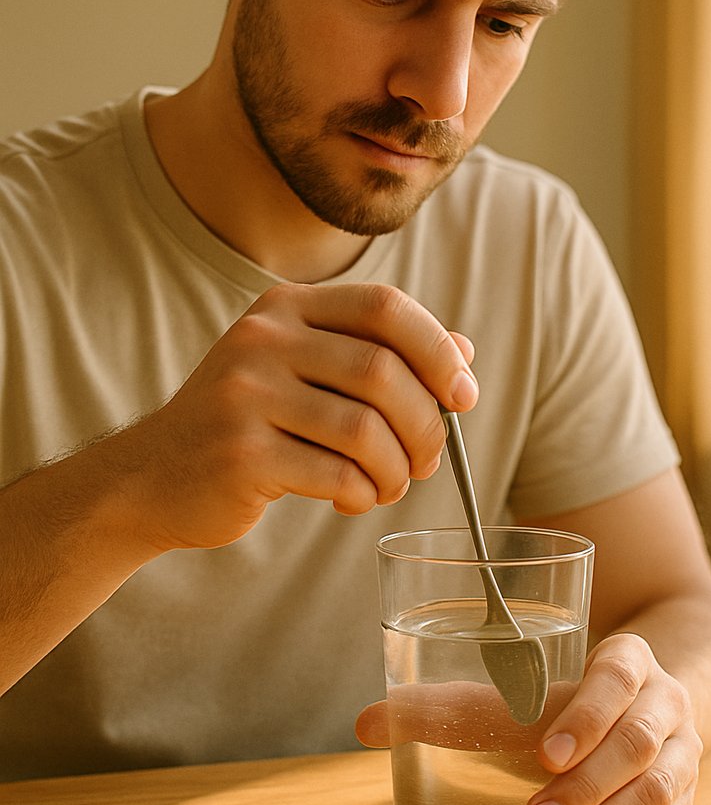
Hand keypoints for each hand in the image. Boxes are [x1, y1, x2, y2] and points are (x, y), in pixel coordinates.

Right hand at [126, 282, 477, 551]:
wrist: (153, 476)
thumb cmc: (249, 423)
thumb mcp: (307, 372)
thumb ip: (380, 355)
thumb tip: (464, 353)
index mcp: (287, 308)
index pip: (384, 306)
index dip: (438, 350)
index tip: (463, 396)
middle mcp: (263, 339)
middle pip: (383, 371)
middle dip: (426, 424)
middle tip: (428, 459)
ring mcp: (245, 394)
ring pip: (364, 429)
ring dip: (396, 468)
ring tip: (389, 485)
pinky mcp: (239, 454)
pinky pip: (335, 475)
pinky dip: (362, 494)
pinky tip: (352, 498)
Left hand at [356, 633, 701, 804]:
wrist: (642, 706)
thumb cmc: (560, 700)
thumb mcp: (514, 694)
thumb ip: (445, 708)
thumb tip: (365, 723)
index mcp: (626, 662)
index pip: (617, 679)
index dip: (585, 716)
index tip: (543, 753)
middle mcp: (664, 704)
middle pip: (638, 744)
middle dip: (586, 786)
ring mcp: (683, 754)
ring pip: (657, 794)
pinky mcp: (682, 801)